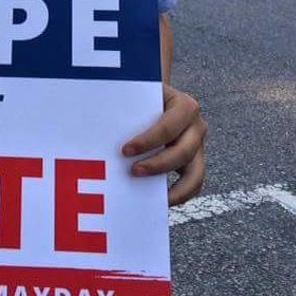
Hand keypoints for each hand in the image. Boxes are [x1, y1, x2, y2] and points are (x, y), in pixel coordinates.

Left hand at [121, 83, 207, 205]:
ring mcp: (198, 145)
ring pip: (194, 174)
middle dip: (157, 165)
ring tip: (147, 195)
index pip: (167, 127)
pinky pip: (193, 183)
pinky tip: (158, 201)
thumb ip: (127, 105)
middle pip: (183, 152)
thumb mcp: (139, 94)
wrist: (157, 97)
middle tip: (132, 171)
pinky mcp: (195, 161)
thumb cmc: (143, 96)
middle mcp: (197, 126)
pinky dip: (178, 195)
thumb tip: (97, 123)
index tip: (125, 151)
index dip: (147, 141)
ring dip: (173, 189)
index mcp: (185, 106)